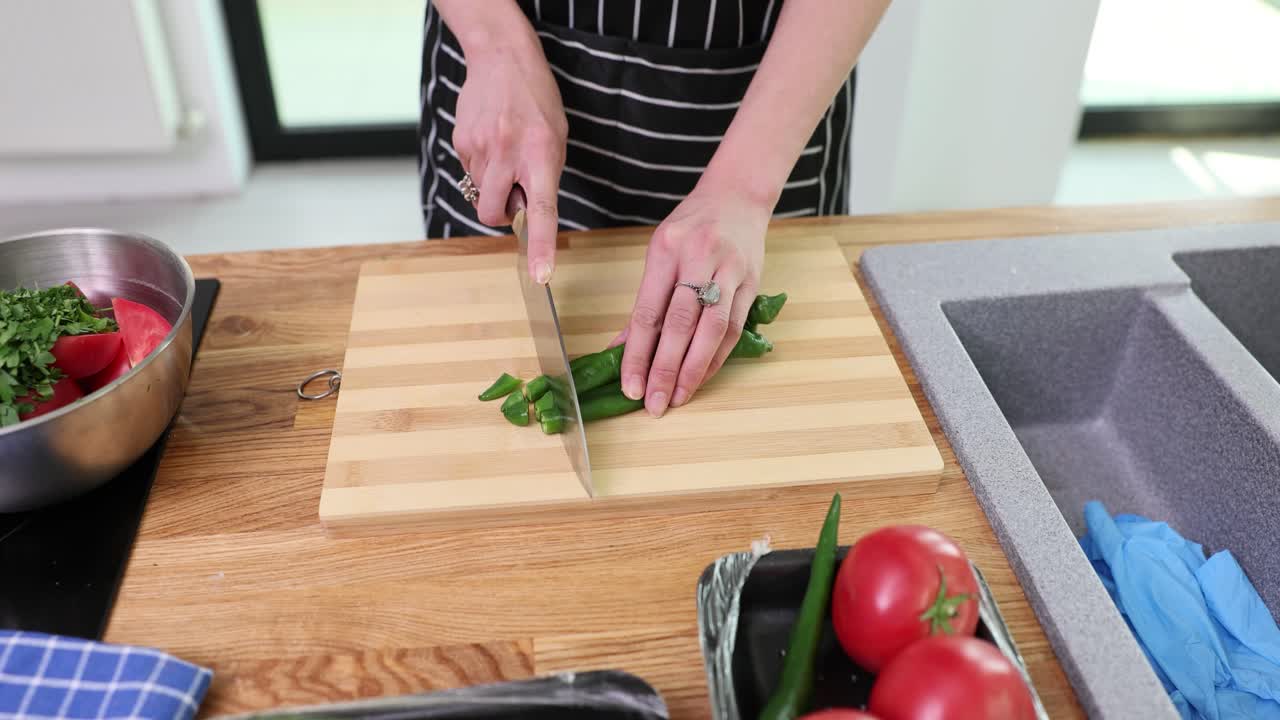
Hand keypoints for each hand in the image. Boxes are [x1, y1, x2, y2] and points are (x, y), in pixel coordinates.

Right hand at [453, 38, 566, 283]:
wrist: (502, 58)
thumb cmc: (536, 102)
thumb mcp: (556, 139)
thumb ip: (543, 177)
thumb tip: (524, 212)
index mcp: (541, 155)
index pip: (542, 210)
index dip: (540, 245)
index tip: (541, 274)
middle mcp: (509, 154)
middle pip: (492, 213)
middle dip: (500, 214)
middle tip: (512, 191)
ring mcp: (480, 148)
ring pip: (480, 193)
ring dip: (493, 183)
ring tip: (505, 150)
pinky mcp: (461, 142)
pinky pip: (469, 172)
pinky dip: (481, 165)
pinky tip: (491, 139)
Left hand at [618, 186, 769, 416]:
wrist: (737, 196)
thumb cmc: (691, 227)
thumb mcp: (659, 252)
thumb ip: (645, 301)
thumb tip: (621, 347)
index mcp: (666, 250)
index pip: (648, 312)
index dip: (637, 354)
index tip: (629, 386)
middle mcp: (699, 258)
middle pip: (680, 324)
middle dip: (665, 369)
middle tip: (654, 403)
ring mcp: (729, 270)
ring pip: (711, 329)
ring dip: (694, 369)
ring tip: (679, 397)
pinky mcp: (752, 283)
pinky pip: (734, 327)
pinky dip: (717, 357)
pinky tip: (702, 377)